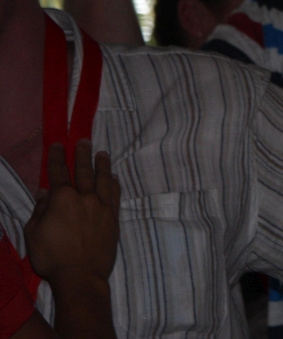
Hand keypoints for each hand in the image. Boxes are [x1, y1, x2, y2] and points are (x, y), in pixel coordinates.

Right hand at [24, 142, 119, 288]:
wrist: (80, 276)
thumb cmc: (51, 257)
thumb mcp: (33, 234)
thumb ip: (39, 210)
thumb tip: (43, 192)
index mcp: (62, 199)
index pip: (58, 172)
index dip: (57, 157)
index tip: (58, 145)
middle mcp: (84, 197)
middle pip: (84, 170)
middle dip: (82, 154)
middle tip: (84, 140)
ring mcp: (101, 206)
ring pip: (102, 179)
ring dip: (102, 164)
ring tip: (102, 152)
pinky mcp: (113, 217)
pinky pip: (114, 194)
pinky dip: (113, 183)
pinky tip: (113, 177)